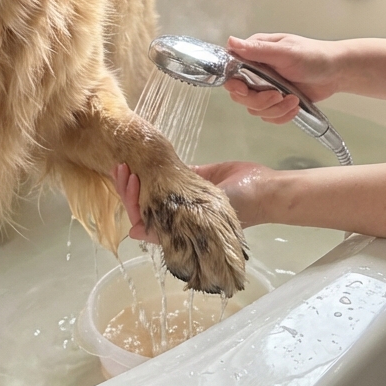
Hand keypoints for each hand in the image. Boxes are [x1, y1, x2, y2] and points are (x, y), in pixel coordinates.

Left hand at [113, 161, 274, 238]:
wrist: (263, 188)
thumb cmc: (239, 207)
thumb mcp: (205, 218)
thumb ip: (168, 226)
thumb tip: (133, 232)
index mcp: (178, 227)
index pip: (144, 218)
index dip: (132, 201)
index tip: (130, 180)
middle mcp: (177, 212)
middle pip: (144, 201)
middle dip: (129, 186)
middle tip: (122, 165)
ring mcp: (183, 195)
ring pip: (153, 186)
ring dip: (140, 174)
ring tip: (128, 158)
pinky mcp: (193, 178)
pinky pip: (170, 173)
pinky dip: (157, 166)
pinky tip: (145, 154)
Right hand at [223, 33, 339, 122]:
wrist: (336, 72)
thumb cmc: (314, 56)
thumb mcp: (286, 51)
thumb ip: (258, 50)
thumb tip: (231, 41)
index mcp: (255, 53)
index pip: (231, 70)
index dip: (234, 84)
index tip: (245, 90)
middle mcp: (256, 71)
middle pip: (240, 95)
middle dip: (259, 100)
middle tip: (277, 96)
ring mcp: (266, 87)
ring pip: (254, 108)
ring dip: (274, 109)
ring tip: (293, 100)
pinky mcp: (276, 101)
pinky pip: (268, 116)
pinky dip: (281, 116)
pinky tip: (294, 107)